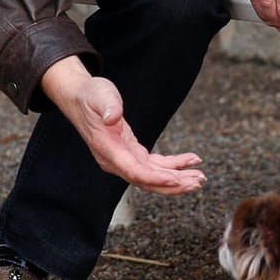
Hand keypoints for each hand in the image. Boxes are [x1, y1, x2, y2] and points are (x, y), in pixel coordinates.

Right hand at [40, 58, 204, 194]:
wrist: (80, 98)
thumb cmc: (91, 95)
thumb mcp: (100, 95)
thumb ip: (108, 106)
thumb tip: (113, 117)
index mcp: (107, 150)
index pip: (134, 171)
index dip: (155, 177)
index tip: (175, 178)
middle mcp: (115, 161)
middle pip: (146, 181)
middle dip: (173, 184)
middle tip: (197, 182)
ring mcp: (122, 159)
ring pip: (152, 177)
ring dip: (176, 178)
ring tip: (199, 178)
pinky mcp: (130, 154)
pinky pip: (153, 165)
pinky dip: (172, 165)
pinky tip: (189, 161)